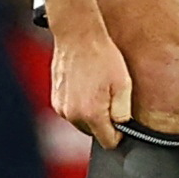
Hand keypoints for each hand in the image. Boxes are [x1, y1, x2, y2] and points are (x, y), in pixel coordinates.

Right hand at [49, 23, 133, 149]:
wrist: (78, 35)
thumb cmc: (102, 56)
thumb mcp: (123, 84)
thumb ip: (123, 112)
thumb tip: (122, 128)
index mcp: (91, 114)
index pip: (109, 142)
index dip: (119, 133)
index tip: (121, 118)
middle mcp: (73, 115)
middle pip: (94, 133)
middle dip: (103, 122)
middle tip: (110, 97)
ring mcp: (62, 107)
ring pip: (82, 123)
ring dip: (90, 113)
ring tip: (96, 88)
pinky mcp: (55, 99)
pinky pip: (71, 111)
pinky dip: (78, 104)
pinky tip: (85, 85)